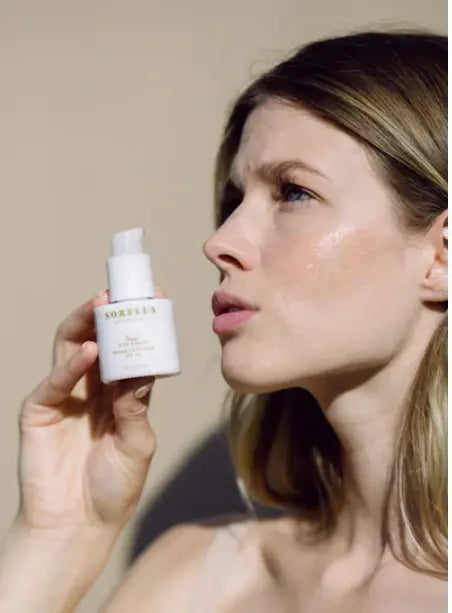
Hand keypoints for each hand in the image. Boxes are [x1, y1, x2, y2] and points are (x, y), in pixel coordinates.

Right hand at [16, 288, 166, 535]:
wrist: (79, 525)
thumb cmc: (113, 486)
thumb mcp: (137, 443)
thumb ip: (137, 406)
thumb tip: (142, 370)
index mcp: (119, 394)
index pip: (128, 348)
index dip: (140, 323)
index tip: (156, 298)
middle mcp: (91, 388)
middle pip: (98, 338)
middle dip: (110, 312)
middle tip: (125, 290)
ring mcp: (64, 395)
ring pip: (71, 347)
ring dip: (86, 323)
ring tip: (103, 303)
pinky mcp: (40, 409)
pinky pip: (55, 381)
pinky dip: (71, 365)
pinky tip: (90, 351)